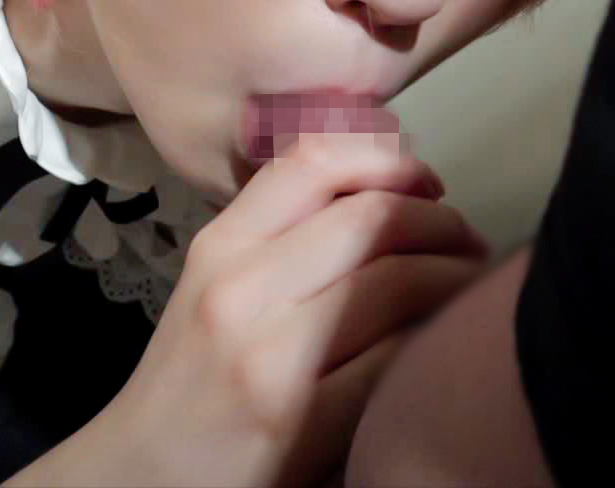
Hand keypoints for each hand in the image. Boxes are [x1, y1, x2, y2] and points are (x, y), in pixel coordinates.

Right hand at [9, 134, 489, 486]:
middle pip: (370, 216)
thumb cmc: (190, 381)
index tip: (426, 181)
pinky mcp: (299, 421)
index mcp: (220, 247)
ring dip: (455, 279)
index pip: (310, 162)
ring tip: (472, 290)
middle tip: (468, 243)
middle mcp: (239, 288)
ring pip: (396, 282)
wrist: (142, 473)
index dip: (386, 158)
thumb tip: (379, 192)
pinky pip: (395, 359)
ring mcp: (269, 356)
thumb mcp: (213, 289)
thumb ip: (277, 240)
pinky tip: (442, 349)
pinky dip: (435, 345)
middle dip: (442, 221)